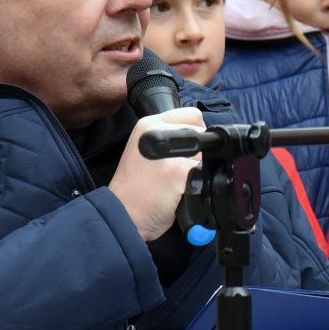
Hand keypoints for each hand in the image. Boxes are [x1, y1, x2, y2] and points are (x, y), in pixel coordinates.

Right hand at [111, 108, 204, 239]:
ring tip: (177, 182)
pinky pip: (203, 173)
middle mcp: (157, 130)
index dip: (197, 133)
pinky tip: (180, 192)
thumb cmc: (135, 188)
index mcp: (149, 124)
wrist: (122, 214)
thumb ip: (170, 139)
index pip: (192, 115)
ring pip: (205, 154)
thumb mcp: (146, 151)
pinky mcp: (177, 170)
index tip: (187, 152)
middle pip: (202, 134)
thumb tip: (204, 139)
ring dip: (199, 170)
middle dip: (198, 153)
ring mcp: (167, 150)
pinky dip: (197, 185)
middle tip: (177, 171)